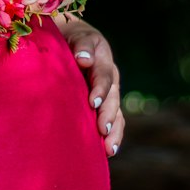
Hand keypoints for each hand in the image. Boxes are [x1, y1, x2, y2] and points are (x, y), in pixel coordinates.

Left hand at [53, 17, 124, 157]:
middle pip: (113, 99)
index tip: (93, 103)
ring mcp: (110, 94)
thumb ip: (82, 46)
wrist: (75, 42)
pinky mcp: (105, 106)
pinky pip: (114, 121)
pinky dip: (114, 135)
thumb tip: (84, 59)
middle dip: (108, 115)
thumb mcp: (78, 37)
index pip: (104, 76)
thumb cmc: (72, 40)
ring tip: (109, 148)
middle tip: (102, 129)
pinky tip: (109, 152)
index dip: (100, 89)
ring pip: (116, 113)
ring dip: (114, 131)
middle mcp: (110, 80)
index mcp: (103, 61)